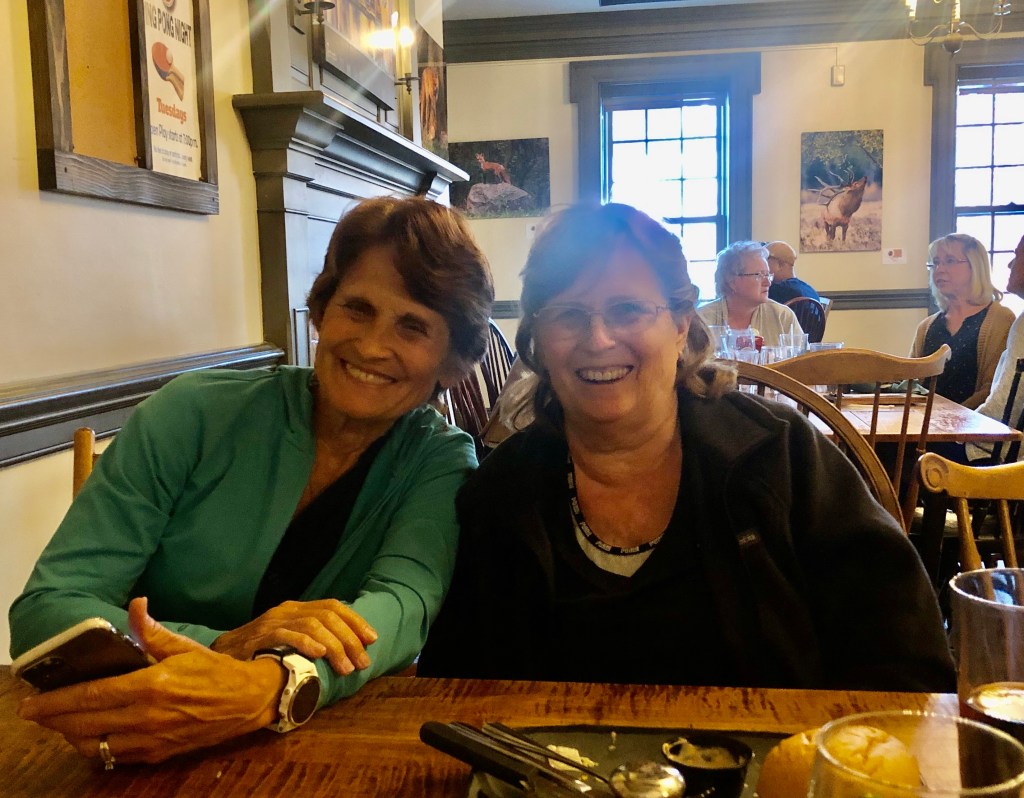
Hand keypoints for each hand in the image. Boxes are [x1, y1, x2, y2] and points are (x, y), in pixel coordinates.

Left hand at [17, 597, 284, 763]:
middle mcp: (147, 716)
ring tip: (62, 722)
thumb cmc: (215, 672)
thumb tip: (136, 604)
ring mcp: (151, 739)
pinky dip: (97, 747)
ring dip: (72, 735)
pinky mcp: (157, 754)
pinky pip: (115, 757)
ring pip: (95, 745)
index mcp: (152, 685)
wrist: (247, 701)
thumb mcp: (185, 646)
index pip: (92, 696)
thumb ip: (152, 630)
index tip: (32, 702)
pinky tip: (92, 735)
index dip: (57, 701)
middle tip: (34, 713)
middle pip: (84, 723)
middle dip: (53, 719)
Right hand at [211, 598, 376, 674]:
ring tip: (346, 668)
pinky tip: (319, 654)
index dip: (355, 621)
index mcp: (296, 609)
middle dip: (350, 639)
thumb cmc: (259, 654)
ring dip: (334, 647)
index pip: (333, 606)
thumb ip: (312, 640)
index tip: (372, 640)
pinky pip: (286, 635)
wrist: (219, 659)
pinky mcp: (259, 637)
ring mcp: (272, 622)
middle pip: (327, 616)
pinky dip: (305, 642)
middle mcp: (286, 610)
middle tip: (362, 662)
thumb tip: (347, 652)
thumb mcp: (289, 642)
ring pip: (312, 625)